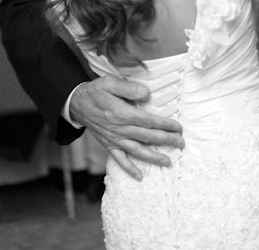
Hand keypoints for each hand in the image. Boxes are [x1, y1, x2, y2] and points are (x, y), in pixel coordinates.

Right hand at [69, 75, 184, 180]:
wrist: (77, 103)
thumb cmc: (96, 91)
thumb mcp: (111, 82)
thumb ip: (129, 88)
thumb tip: (147, 94)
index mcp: (122, 114)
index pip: (149, 121)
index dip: (165, 125)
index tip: (178, 127)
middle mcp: (120, 129)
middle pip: (147, 137)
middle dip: (166, 141)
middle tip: (181, 143)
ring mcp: (114, 139)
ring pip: (137, 151)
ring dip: (153, 157)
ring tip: (168, 162)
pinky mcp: (108, 144)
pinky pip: (120, 160)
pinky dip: (129, 169)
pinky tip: (139, 176)